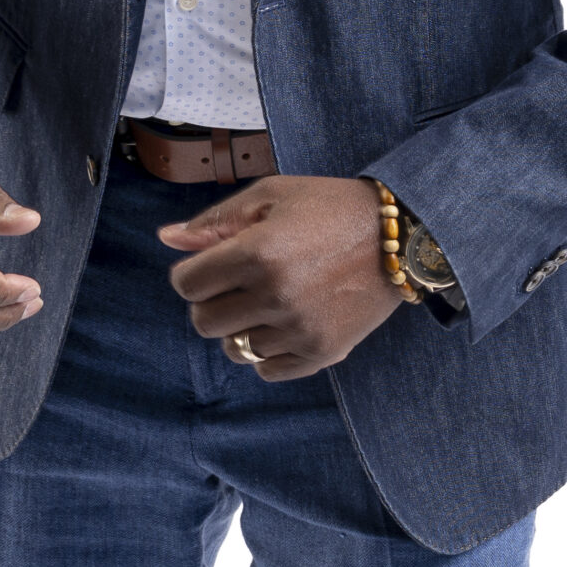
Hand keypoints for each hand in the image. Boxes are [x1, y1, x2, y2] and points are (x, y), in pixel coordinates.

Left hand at [159, 175, 400, 380]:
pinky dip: (269, 351)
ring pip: (235, 350)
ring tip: (268, 302)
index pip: (187, 285)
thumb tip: (166, 239)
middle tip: (240, 284)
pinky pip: (268, 370)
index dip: (193, 274)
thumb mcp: (272, 195)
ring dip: (242, 327)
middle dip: (213, 302)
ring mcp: (299, 328)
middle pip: (204, 322)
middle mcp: (275, 295)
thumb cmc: (329, 207)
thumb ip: (215, 221)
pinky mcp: (322, 352)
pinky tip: (286, 323)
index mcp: (258, 251)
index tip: (213, 265)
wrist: (399, 235)